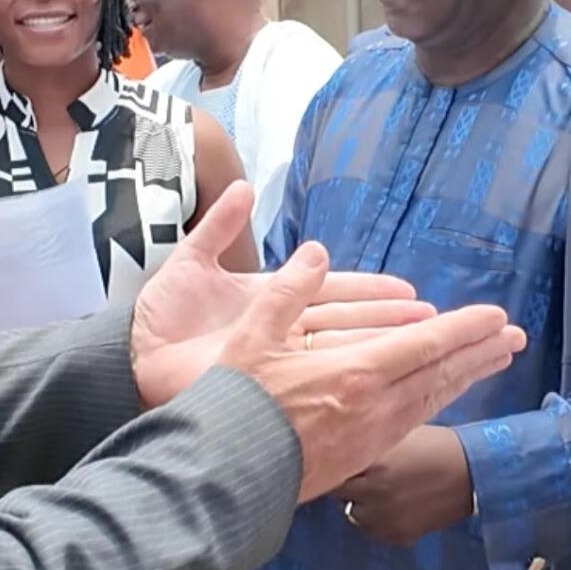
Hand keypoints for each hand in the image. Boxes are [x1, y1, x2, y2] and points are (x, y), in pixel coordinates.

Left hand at [131, 182, 440, 407]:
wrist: (129, 360)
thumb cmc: (159, 317)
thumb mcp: (190, 262)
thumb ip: (220, 226)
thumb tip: (241, 187)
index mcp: (271, 301)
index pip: (334, 293)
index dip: (373, 293)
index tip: (411, 294)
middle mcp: (282, 332)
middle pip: (350, 322)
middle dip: (395, 322)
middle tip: (440, 321)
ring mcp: (279, 359)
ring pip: (344, 349)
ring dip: (385, 347)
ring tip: (431, 346)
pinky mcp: (270, 382)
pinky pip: (319, 375)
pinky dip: (353, 373)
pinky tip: (388, 379)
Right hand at [206, 236, 524, 502]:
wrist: (223, 473)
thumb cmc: (235, 404)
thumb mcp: (252, 336)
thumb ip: (288, 291)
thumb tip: (316, 252)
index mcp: (355, 374)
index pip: (426, 345)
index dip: (465, 329)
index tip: (496, 316)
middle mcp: (375, 407)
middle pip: (441, 374)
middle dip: (480, 352)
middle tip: (514, 336)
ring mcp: (372, 436)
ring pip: (431, 401)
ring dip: (466, 377)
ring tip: (493, 361)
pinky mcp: (362, 456)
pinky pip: (413, 422)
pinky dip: (437, 402)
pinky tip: (443, 395)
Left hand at [335, 425, 473, 545]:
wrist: (473, 472)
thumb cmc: (437, 445)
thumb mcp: (399, 436)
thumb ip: (370, 445)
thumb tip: (344, 443)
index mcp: (372, 465)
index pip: (332, 470)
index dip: (333, 464)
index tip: (336, 459)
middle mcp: (373, 495)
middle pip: (337, 494)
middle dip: (344, 484)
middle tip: (358, 475)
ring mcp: (386, 520)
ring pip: (353, 515)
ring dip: (359, 504)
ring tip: (377, 492)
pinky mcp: (400, 536)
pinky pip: (374, 532)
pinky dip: (376, 521)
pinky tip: (391, 507)